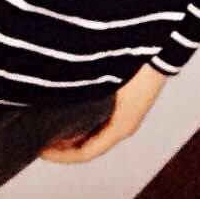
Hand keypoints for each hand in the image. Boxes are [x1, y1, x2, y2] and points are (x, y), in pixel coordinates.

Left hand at [39, 63, 167, 163]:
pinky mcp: (129, 100)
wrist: (159, 42)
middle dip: (66, 145)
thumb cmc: (134, 64)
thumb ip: (78, 93)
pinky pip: (103, 119)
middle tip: (42, 138)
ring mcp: (129, 112)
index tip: (40, 150)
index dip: (61, 156)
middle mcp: (125, 125)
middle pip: (91, 144)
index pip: (85, 153)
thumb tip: (50, 96)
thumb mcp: (102, 82)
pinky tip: (73, 107)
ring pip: (97, 131)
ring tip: (54, 122)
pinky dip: (85, 120)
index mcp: (121, 127)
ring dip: (76, 131)